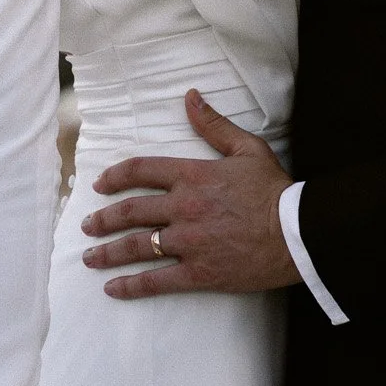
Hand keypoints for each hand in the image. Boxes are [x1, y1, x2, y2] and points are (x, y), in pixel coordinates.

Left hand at [81, 91, 296, 298]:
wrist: (298, 233)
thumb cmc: (275, 191)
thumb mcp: (247, 149)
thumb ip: (214, 125)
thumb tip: (190, 97)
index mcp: (192, 176)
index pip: (141, 171)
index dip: (115, 176)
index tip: (100, 184)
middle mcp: (183, 208)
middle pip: (130, 212)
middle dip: (103, 219)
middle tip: (87, 226)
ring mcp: (188, 242)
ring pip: (136, 246)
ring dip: (108, 252)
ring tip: (90, 257)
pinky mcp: (199, 272)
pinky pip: (156, 281)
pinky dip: (131, 285)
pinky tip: (113, 288)